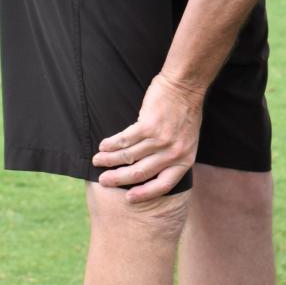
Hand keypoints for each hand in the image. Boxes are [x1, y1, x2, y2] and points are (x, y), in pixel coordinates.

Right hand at [92, 73, 203, 200]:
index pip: (163, 185)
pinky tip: (104, 145)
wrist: (186, 86)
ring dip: (109, 160)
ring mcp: (161, 139)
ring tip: (98, 160)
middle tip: (104, 180)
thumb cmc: (185, 113)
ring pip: (128, 156)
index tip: (128, 198)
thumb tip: (150, 174)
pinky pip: (124, 140)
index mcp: (185, 159)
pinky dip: (111, 144)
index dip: (144, 194)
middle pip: (139, 174)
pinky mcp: (149, 126)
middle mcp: (173, 152)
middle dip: (118, 179)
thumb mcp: (187, 140)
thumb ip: (172, 157)